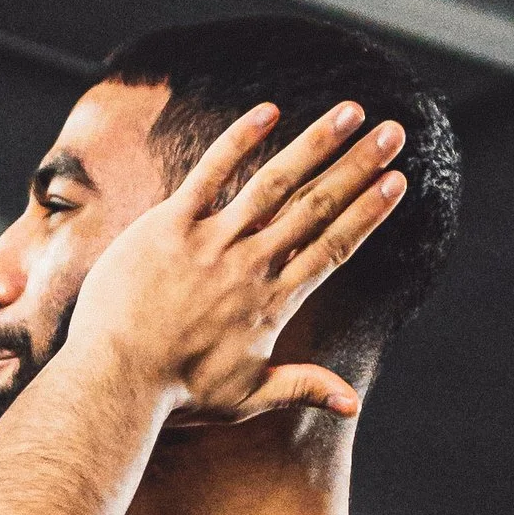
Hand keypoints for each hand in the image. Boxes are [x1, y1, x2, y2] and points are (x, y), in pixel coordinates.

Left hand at [69, 98, 407, 424]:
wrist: (117, 381)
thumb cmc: (177, 394)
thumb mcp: (246, 397)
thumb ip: (301, 388)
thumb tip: (353, 404)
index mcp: (274, 301)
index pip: (333, 246)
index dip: (368, 212)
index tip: (396, 181)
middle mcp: (252, 265)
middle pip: (317, 205)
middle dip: (359, 166)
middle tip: (394, 132)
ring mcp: (212, 241)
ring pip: (275, 181)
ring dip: (316, 142)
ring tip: (351, 111)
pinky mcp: (170, 225)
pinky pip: (209, 173)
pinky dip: (239, 140)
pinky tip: (269, 111)